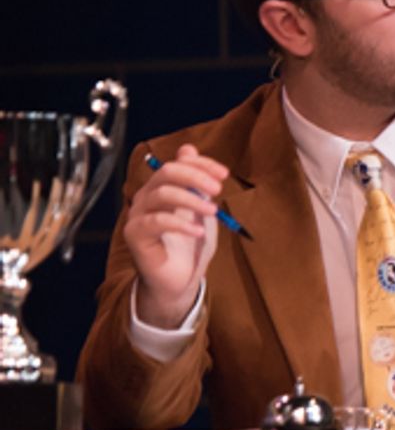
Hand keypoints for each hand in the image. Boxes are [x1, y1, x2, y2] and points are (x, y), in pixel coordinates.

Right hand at [126, 143, 226, 328]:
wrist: (180, 280)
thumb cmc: (191, 245)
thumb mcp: (201, 210)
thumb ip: (196, 182)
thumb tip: (187, 148)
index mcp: (162, 188)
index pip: (177, 164)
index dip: (201, 164)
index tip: (224, 174)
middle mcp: (146, 198)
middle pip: (166, 173)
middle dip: (195, 176)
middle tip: (218, 189)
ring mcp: (138, 216)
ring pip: (161, 194)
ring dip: (191, 199)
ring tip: (212, 210)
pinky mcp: (135, 236)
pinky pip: (156, 222)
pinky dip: (181, 224)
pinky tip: (198, 231)